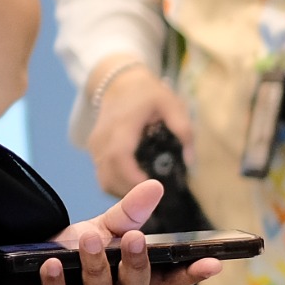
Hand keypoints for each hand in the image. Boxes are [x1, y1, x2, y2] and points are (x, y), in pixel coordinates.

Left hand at [2, 179, 222, 284]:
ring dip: (96, 268)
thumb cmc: (70, 255)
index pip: (167, 279)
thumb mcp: (101, 229)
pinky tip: (50, 265)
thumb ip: (128, 213)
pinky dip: (54, 284)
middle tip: (133, 239)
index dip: (190, 273)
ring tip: (90, 239)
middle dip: (136, 265)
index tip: (213, 263)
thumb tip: (156, 185)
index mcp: (130, 278)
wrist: (23, 275)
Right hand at [85, 57, 192, 196]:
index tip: (152, 190)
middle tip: (156, 202)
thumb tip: (190, 161)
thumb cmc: (148, 93)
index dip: (132, 177)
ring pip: (103, 179)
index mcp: (122, 126)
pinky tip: (136, 188)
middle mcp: (103, 139)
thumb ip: (183, 130)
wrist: (119, 82)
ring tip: (147, 198)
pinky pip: (102, 175)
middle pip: (109, 174)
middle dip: (131, 192)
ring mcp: (95, 146)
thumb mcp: (172, 104)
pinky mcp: (94, 152)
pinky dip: (117, 186)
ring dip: (123, 192)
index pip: (120, 156)